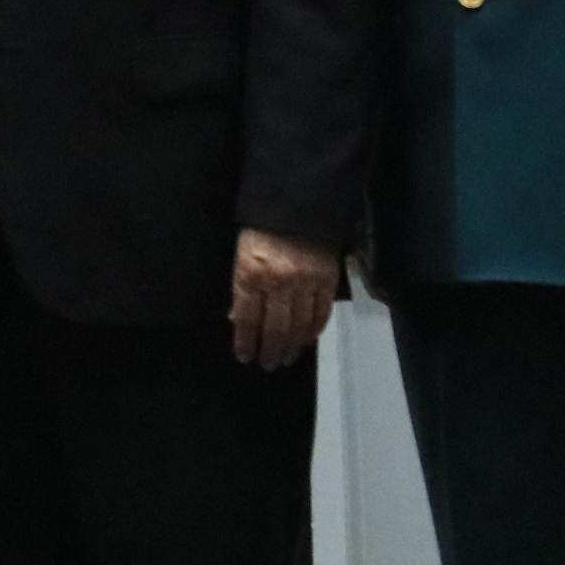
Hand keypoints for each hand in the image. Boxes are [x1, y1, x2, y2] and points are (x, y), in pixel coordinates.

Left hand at [227, 229, 341, 367]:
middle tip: (268, 364)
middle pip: (274, 328)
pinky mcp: (327, 280)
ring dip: (292, 347)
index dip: (245, 342)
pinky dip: (314, 330)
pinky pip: (321, 313)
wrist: (297, 199)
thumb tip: (237, 318)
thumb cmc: (261, 224)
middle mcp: (278, 282)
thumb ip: (240, 285)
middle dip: (270, 350)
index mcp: (250, 273)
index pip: (246, 318)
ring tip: (286, 358)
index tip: (245, 357)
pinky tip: (307, 339)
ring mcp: (305, 283)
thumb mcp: (240, 251)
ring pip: (298, 326)